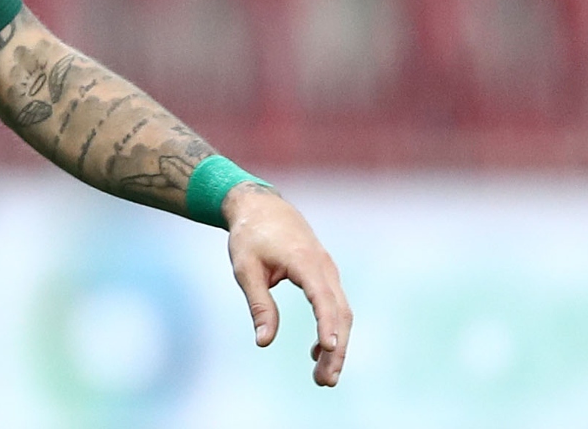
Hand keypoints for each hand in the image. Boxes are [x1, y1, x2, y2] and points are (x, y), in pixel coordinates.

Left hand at [222, 183, 351, 385]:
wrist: (261, 206)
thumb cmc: (249, 236)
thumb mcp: (246, 270)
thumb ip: (259, 305)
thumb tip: (264, 341)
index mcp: (304, 261)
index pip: (322, 298)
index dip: (326, 324)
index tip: (326, 349)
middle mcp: (323, 266)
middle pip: (339, 312)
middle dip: (336, 348)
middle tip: (325, 381)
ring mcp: (328, 270)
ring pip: (341, 312)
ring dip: (336, 344)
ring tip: (323, 376)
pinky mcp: (325, 275)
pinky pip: (334, 306)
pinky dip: (330, 329)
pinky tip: (316, 352)